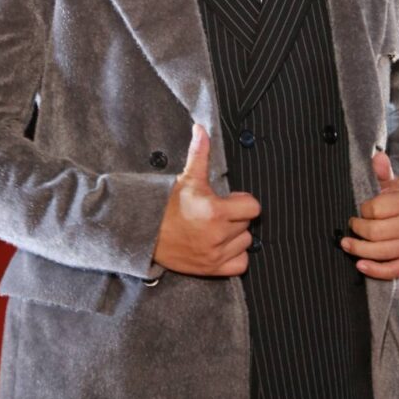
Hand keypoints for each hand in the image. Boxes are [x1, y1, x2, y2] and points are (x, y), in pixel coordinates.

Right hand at [153, 124, 260, 276]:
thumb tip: (201, 128)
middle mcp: (218, 235)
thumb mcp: (186, 179)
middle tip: (219, 213)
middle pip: (248, 224)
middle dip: (237, 217)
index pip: (253, 207)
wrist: (145, 233)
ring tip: (219, 229)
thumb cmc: (168, 205)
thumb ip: (199, 154)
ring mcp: (215, 254)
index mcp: (215, 211)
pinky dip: (235, 256)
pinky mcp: (211, 269)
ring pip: (245, 243)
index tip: (230, 199)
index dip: (243, 201)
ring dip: (236, 236)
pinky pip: (240, 264)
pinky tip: (222, 245)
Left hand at [340, 152, 398, 279]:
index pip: (374, 209)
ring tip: (345, 244)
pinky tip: (359, 265)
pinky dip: (374, 270)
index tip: (359, 209)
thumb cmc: (396, 199)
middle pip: (375, 233)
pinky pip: (392, 271)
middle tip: (350, 225)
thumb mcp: (390, 182)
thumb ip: (381, 171)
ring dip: (358, 250)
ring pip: (381, 253)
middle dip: (356, 230)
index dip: (361, 210)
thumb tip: (377, 156)